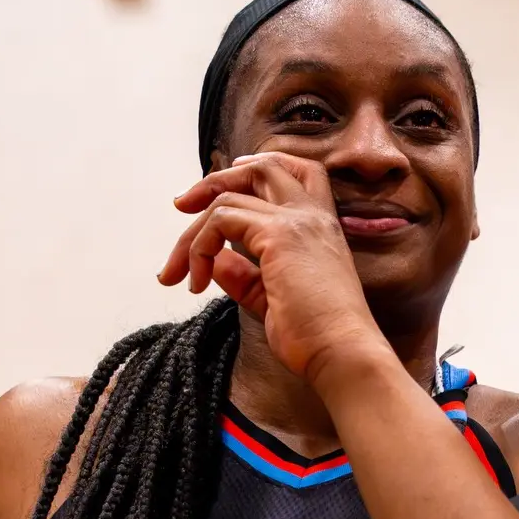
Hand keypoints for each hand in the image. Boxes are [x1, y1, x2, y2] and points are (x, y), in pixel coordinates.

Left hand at [159, 153, 386, 381]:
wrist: (341, 352)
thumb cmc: (315, 335)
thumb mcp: (271, 298)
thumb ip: (244, 275)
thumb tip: (216, 261)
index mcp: (320, 227)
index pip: (297, 173)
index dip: (257, 169)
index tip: (221, 191)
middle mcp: (312, 216)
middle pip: (264, 167)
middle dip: (216, 180)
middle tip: (181, 205)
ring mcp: (296, 221)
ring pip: (229, 197)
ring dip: (193, 234)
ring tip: (177, 272)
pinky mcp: (278, 235)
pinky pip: (221, 220)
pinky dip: (199, 248)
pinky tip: (198, 280)